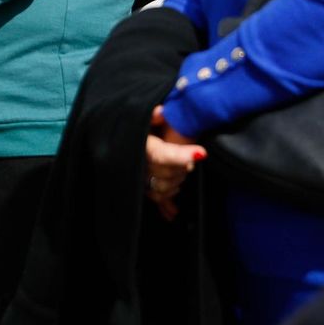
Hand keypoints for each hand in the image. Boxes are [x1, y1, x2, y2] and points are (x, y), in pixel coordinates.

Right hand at [145, 105, 204, 220]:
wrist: (122, 138)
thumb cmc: (138, 125)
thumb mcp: (143, 115)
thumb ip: (152, 114)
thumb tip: (160, 112)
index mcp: (141, 146)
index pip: (161, 155)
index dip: (181, 156)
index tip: (201, 153)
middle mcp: (139, 166)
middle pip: (167, 174)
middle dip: (183, 166)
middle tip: (193, 156)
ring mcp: (140, 180)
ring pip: (164, 189)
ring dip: (178, 181)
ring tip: (183, 168)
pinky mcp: (143, 188)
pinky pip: (157, 201)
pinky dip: (167, 206)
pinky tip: (174, 212)